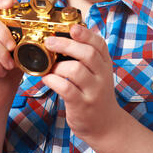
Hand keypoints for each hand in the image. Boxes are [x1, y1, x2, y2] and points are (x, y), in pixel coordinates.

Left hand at [42, 25, 122, 146]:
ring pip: (76, 70)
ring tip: (49, 67)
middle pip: (87, 54)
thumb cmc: (95, 93)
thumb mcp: (98, 72)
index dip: (86, 34)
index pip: (99, 44)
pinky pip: (66, 89)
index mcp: (105, 64)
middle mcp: (102, 76)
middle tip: (49, 41)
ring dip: (58, 66)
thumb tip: (65, 35)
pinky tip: (47, 79)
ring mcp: (93, 91)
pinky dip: (53, 81)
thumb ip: (87, 56)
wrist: (106, 125)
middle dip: (66, 44)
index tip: (72, 27)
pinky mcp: (82, 105)